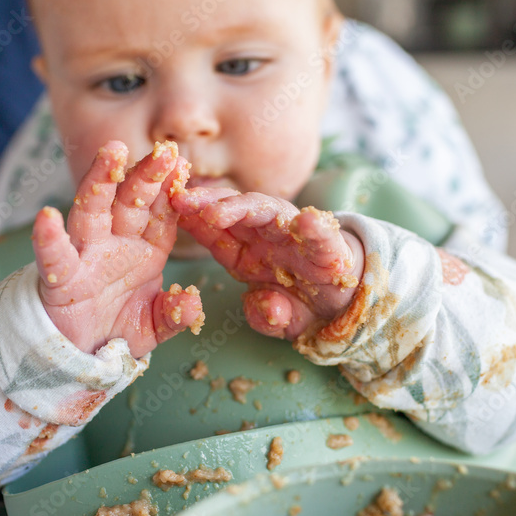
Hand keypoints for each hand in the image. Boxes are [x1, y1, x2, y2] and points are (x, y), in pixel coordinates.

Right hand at [32, 141, 203, 357]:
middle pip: (131, 203)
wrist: (78, 355)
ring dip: (100, 182)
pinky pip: (54, 256)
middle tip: (164, 150)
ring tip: (112, 153)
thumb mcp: (154, 326)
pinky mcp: (59, 277)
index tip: (183, 164)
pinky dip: (47, 238)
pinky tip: (46, 216)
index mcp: (145, 251)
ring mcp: (86, 256)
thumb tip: (193, 302)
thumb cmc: (117, 330)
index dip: (171, 190)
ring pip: (93, 212)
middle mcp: (115, 244)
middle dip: (146, 176)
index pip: (160, 214)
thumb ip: (174, 314)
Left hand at [172, 189, 363, 340]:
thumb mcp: (277, 317)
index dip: (192, 218)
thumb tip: (267, 305)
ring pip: (267, 212)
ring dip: (243, 208)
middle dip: (207, 203)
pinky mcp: (329, 245)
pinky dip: (316, 227)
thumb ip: (266, 315)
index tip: (168, 205)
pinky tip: (308, 222)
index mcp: (247, 251)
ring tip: (219, 212)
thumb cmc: (303, 302)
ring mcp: (296, 236)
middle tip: (181, 198)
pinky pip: (321, 233)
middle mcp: (267, 235)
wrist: (348, 302)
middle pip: (233, 211)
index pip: (214, 231)